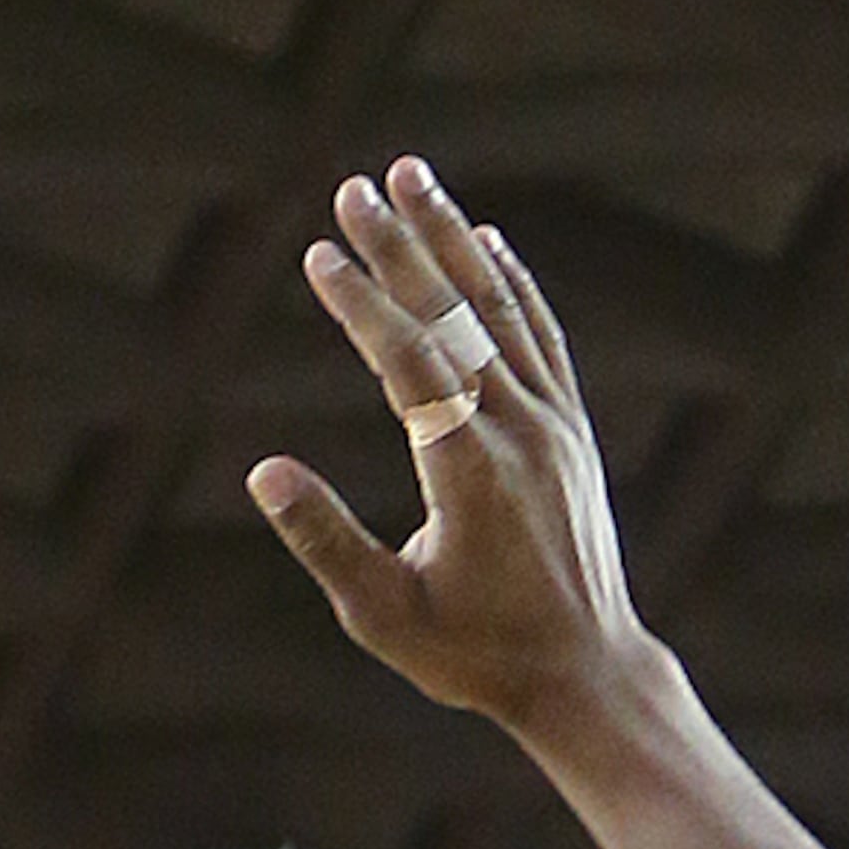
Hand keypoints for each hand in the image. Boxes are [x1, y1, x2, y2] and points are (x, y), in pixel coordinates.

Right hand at [249, 160, 649, 741]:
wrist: (584, 672)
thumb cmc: (474, 656)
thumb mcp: (382, 615)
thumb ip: (324, 538)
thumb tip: (263, 471)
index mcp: (468, 473)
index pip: (408, 361)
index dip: (362, 302)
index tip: (322, 252)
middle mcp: (518, 430)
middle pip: (452, 313)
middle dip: (399, 244)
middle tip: (356, 186)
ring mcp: (553, 422)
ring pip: (498, 307)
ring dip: (451, 237)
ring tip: (414, 177)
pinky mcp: (572, 427)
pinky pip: (539, 333)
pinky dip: (510, 282)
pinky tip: (485, 240)